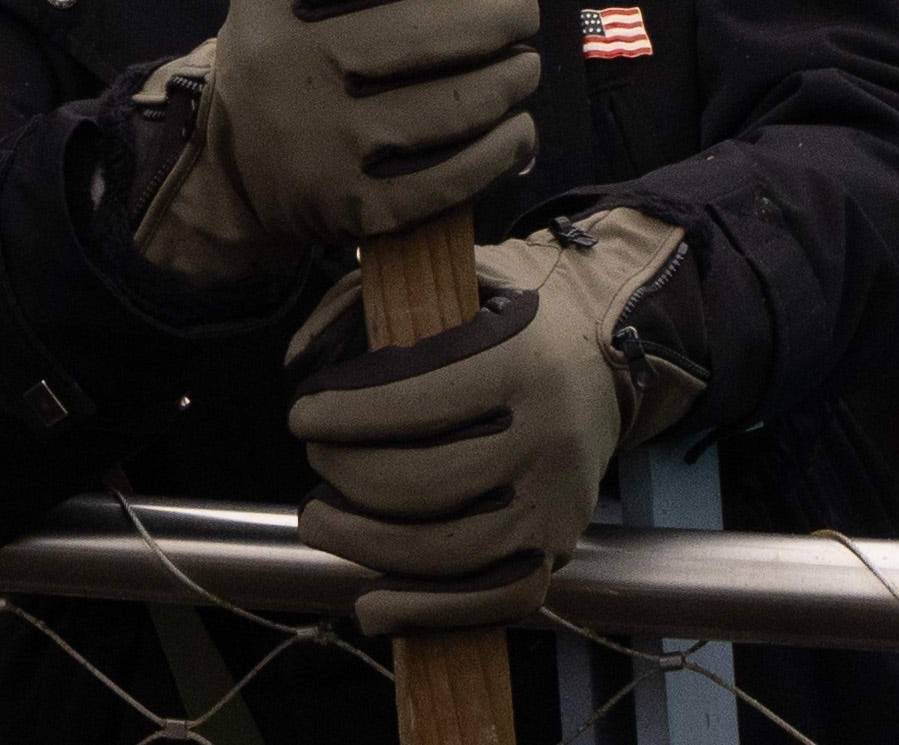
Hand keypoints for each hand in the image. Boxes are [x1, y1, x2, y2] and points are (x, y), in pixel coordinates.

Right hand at [126, 0, 539, 290]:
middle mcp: (287, 65)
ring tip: (524, 66)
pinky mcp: (352, 207)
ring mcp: (319, 143)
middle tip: (524, 9)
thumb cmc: (287, 57)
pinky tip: (518, 129)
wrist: (230, 175)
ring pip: (449, 106)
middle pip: (423, 30)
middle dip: (499, 15)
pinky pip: (449, 177)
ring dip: (509, 80)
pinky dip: (500, 150)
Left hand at [286, 210, 695, 632]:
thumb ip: (367, 305)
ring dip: (365, 547)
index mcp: (521, 361)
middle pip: (424, 483)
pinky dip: (425, 611)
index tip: (302, 415)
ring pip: (449, 551)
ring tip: (320, 523)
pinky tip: (373, 602)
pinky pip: (491, 601)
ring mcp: (556, 503)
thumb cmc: (504, 325)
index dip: (346, 414)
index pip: (418, 400)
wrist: (602, 368)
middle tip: (316, 462)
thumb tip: (296, 364)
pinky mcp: (557, 551)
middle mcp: (546, 436)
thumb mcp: (448, 287)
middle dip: (348, 478)